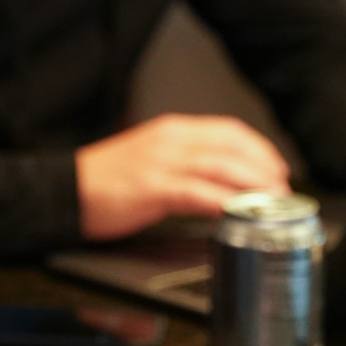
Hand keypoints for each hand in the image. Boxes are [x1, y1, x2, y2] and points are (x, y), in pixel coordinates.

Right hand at [76, 114, 291, 240]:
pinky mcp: (152, 188)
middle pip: (233, 148)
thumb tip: (221, 181)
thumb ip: (184, 163)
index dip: (261, 149)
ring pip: (222, 168)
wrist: (62, 191)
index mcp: (172, 130)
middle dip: (265, 170)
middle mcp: (171, 140)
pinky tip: (237, 214)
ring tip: (271, 204)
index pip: (230, 131)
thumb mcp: (151, 159)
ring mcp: (161, 163)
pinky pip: (197, 194)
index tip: (278, 168)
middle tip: (283, 192)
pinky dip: (222, 203)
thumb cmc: (105, 182)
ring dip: (253, 187)